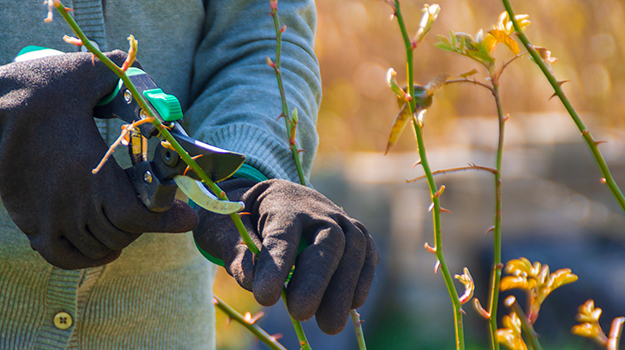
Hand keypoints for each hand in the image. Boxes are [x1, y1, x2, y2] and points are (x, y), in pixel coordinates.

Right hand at [0, 51, 197, 269]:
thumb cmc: (33, 92)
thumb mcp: (78, 75)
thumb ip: (114, 73)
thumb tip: (134, 66)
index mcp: (92, 170)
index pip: (139, 215)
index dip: (169, 219)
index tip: (188, 218)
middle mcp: (73, 202)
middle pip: (124, 233)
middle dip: (146, 222)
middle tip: (153, 207)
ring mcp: (50, 217)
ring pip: (99, 247)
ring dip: (121, 238)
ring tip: (130, 222)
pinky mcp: (32, 223)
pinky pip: (64, 258)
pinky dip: (88, 258)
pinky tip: (104, 246)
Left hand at [193, 178, 378, 334]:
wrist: (267, 200)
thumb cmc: (243, 220)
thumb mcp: (226, 230)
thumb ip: (237, 254)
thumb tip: (253, 283)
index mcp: (280, 202)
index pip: (282, 234)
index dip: (276, 266)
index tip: (265, 298)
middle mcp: (316, 206)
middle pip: (328, 240)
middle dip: (317, 280)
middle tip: (300, 314)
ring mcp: (340, 217)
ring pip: (354, 247)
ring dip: (344, 287)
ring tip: (330, 324)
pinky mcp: (355, 232)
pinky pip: (366, 253)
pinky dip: (362, 279)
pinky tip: (352, 304)